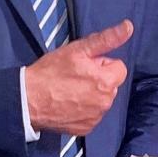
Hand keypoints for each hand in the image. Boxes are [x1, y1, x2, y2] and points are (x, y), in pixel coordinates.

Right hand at [25, 20, 132, 135]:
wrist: (28, 99)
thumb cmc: (51, 72)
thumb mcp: (78, 50)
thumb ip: (106, 39)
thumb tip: (128, 27)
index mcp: (106, 82)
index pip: (118, 68)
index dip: (101, 63)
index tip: (84, 65)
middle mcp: (105, 102)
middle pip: (111, 85)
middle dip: (98, 79)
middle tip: (75, 76)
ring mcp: (96, 118)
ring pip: (102, 100)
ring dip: (92, 94)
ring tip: (70, 90)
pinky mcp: (85, 129)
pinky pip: (92, 115)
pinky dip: (84, 110)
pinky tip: (68, 104)